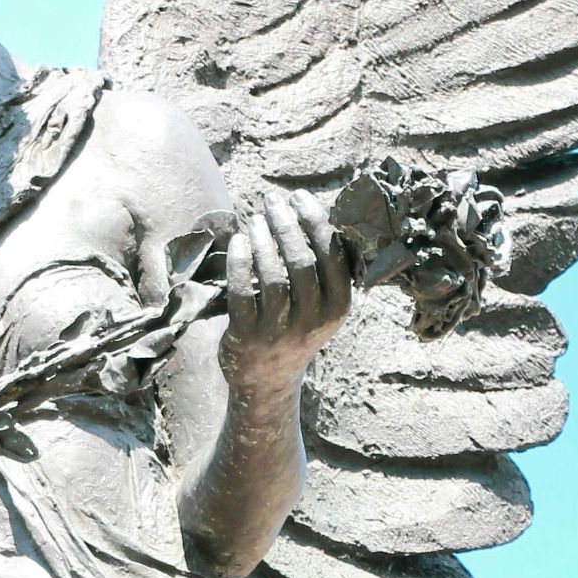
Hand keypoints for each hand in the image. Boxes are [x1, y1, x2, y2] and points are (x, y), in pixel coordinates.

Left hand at [218, 190, 352, 396]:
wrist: (267, 380)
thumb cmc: (295, 326)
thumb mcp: (320, 304)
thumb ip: (320, 267)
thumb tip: (313, 209)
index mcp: (339, 307)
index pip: (332, 255)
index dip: (315, 220)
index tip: (298, 197)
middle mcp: (313, 320)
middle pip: (301, 261)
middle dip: (285, 223)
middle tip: (272, 201)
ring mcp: (280, 331)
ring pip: (272, 275)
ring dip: (262, 239)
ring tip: (255, 219)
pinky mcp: (248, 336)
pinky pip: (242, 292)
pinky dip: (239, 261)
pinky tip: (239, 240)